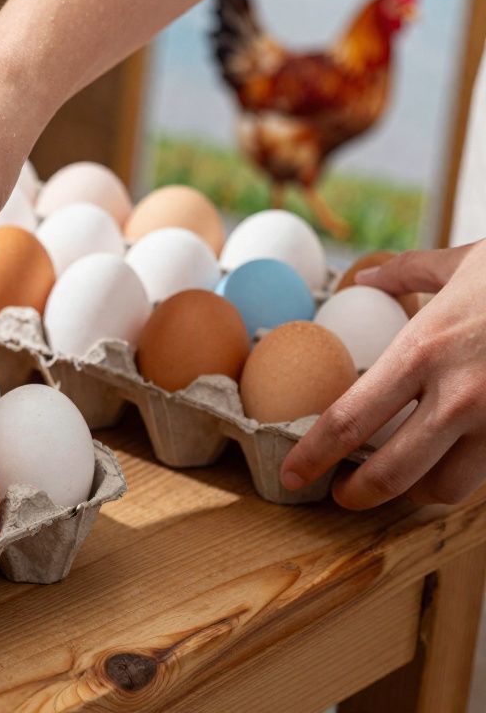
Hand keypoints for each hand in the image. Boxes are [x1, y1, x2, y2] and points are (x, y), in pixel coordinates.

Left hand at [281, 241, 485, 507]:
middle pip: (392, 474)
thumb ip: (409, 272)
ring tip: (405, 484)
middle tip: (343, 496)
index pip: (349, 421)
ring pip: (449, 488)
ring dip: (419, 493)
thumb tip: (365, 276)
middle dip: (359, 495)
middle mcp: (459, 394)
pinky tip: (461, 460)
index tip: (292, 475)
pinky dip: (472, 475)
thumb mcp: (467, 262)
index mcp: (423, 351)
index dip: (312, 457)